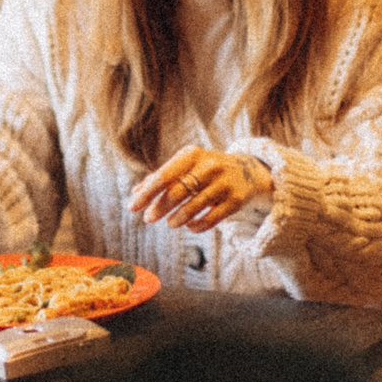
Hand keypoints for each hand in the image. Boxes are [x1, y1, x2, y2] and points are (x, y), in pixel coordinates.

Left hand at [129, 145, 271, 233]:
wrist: (249, 170)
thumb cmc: (206, 169)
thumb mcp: (186, 166)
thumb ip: (161, 177)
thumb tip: (135, 192)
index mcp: (192, 154)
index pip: (164, 176)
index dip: (147, 193)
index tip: (132, 207)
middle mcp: (210, 166)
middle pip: (178, 191)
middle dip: (160, 207)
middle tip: (148, 218)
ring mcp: (225, 183)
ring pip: (194, 206)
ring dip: (177, 218)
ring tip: (171, 223)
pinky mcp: (236, 200)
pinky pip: (211, 219)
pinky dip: (197, 225)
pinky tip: (189, 227)